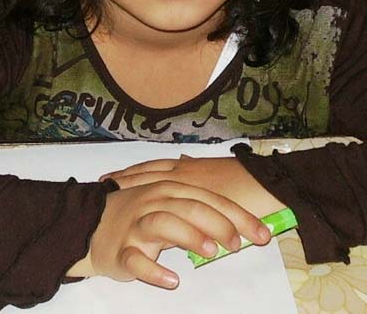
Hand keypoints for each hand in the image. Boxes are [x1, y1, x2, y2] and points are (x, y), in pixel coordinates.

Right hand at [67, 180, 270, 287]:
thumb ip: (199, 210)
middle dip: (218, 224)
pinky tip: (172, 279)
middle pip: (190, 207)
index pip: (210, 199)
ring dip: (189, 236)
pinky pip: (136, 259)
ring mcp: (136, 225)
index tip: (262, 234)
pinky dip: (154, 270)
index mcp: (170, 189)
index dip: (238, 216)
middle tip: (238, 243)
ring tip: (210, 252)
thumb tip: (239, 225)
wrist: (89, 225)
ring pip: (164, 224)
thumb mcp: (169, 204)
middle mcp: (154, 201)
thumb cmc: (139, 216)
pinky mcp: (121, 250)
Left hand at [102, 156, 285, 218]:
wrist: (265, 184)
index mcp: (190, 167)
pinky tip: (137, 205)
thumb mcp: (216, 172)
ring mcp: (188, 184)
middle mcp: (184, 172)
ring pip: (151, 182)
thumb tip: (184, 162)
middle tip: (101, 182)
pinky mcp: (195, 198)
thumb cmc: (245, 181)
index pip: (154, 168)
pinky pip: (168, 198)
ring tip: (109, 189)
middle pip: (146, 174)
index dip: (133, 172)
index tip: (113, 175)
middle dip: (124, 178)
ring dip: (130, 185)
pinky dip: (151, 199)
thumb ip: (198, 169)